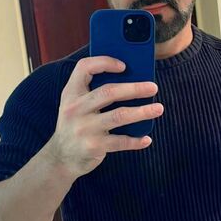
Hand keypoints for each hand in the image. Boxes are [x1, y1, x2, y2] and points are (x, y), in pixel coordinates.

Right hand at [46, 56, 163, 177]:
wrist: (61, 158)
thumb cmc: (76, 125)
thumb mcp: (76, 105)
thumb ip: (94, 91)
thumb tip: (132, 80)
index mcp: (71, 93)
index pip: (84, 68)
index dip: (104, 62)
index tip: (124, 65)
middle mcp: (75, 109)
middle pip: (109, 92)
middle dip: (134, 88)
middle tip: (153, 87)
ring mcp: (84, 128)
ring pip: (119, 115)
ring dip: (142, 112)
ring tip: (158, 108)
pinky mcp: (93, 146)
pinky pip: (120, 141)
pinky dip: (136, 140)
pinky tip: (146, 138)